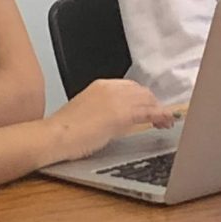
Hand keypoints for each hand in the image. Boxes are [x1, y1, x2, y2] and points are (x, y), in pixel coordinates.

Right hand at [47, 79, 174, 161]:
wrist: (55, 136)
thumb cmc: (65, 131)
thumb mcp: (87, 112)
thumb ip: (104, 111)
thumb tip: (118, 120)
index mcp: (100, 86)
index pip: (130, 87)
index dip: (143, 98)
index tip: (149, 106)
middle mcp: (110, 88)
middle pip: (142, 92)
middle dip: (153, 103)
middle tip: (160, 116)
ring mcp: (116, 100)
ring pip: (147, 100)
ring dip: (159, 110)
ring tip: (165, 122)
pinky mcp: (120, 114)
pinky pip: (148, 112)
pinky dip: (160, 116)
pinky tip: (165, 122)